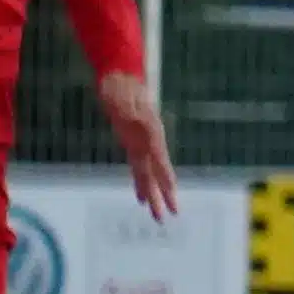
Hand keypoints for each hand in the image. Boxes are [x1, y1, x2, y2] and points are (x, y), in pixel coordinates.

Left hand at [97, 69, 179, 220]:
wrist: (120, 77)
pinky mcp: (132, 142)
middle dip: (161, 196)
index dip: (166, 181)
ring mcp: (141, 142)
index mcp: (150, 133)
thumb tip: (131, 116)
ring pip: (148, 173)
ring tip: (154, 212)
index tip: (173, 199)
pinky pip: (138, 166)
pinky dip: (141, 181)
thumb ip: (127, 108)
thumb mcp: (123, 96)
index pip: (160, 162)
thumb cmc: (121, 85)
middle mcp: (149, 141)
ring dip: (151, 193)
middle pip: (155, 173)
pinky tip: (141, 193)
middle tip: (165, 217)